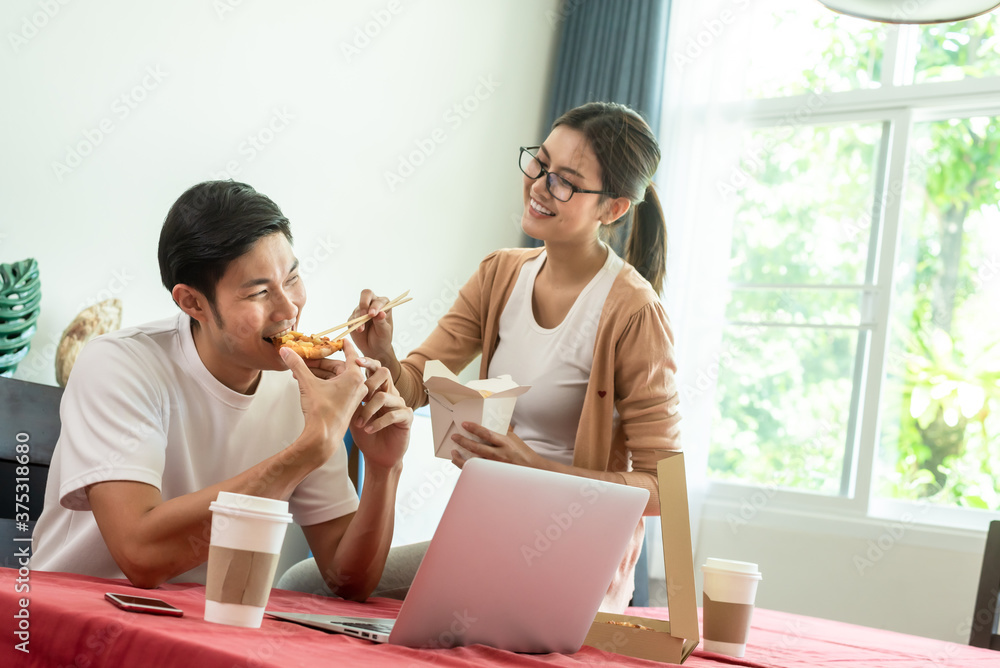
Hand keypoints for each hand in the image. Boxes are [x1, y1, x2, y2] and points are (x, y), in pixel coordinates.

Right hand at [281, 340, 366, 456]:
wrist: (323, 437)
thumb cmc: (321, 411)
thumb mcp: (307, 383)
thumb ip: (297, 365)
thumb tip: (285, 351)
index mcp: (354, 377)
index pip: (351, 354)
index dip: (344, 345)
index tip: (341, 338)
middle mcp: (359, 385)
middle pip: (339, 367)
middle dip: (320, 363)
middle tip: (305, 359)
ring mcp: (355, 396)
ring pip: (337, 378)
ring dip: (320, 374)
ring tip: (300, 372)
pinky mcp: (349, 405)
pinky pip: (338, 388)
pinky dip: (325, 384)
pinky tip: (308, 383)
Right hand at [349, 289, 395, 362]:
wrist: (374, 349)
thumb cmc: (382, 338)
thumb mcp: (384, 331)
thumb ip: (381, 322)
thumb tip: (381, 313)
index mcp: (384, 305)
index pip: (378, 300)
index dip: (375, 305)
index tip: (372, 314)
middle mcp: (372, 304)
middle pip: (366, 294)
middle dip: (364, 303)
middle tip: (364, 315)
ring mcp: (362, 310)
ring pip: (358, 308)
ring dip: (359, 318)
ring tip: (361, 329)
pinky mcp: (353, 318)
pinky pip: (352, 318)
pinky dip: (354, 323)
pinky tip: (358, 330)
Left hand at [349, 356, 411, 471]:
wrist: (378, 456)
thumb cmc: (364, 433)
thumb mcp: (352, 413)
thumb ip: (348, 397)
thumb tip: (330, 380)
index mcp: (377, 389)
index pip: (374, 369)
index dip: (367, 362)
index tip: (355, 360)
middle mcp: (390, 393)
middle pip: (385, 373)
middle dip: (369, 381)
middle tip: (359, 394)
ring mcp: (399, 404)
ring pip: (384, 396)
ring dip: (368, 410)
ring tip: (358, 423)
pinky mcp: (406, 417)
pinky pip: (393, 414)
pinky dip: (377, 422)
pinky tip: (368, 429)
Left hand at [449, 423, 545, 469]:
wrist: (532, 469)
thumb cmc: (522, 452)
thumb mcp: (514, 438)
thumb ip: (504, 430)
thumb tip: (496, 417)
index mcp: (505, 443)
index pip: (487, 434)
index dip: (475, 428)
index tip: (465, 424)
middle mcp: (500, 454)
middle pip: (478, 448)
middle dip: (464, 442)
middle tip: (455, 436)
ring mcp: (496, 466)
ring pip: (474, 463)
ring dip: (461, 458)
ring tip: (453, 452)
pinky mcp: (493, 474)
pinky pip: (476, 471)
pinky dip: (466, 468)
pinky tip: (459, 463)